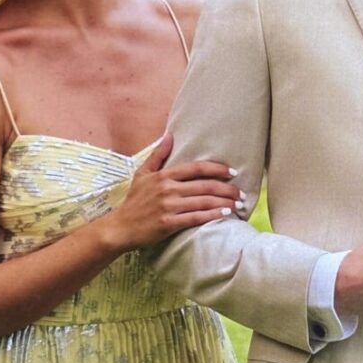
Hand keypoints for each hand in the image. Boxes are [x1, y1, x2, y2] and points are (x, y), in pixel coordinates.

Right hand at [97, 134, 242, 252]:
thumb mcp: (142, 174)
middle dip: (227, 189)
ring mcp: (169, 206)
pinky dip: (213, 215)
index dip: (217, 168)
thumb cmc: (133, 201)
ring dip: (225, 203)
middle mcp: (168, 189)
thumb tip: (169, 135)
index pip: (197, 168)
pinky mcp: (168, 223)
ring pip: (204, 201)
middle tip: (241, 193)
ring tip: (238, 205)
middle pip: (205, 185)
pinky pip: (196, 217)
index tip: (232, 172)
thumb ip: (157, 155)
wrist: (120, 227)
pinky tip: (225, 215)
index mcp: (164, 175)